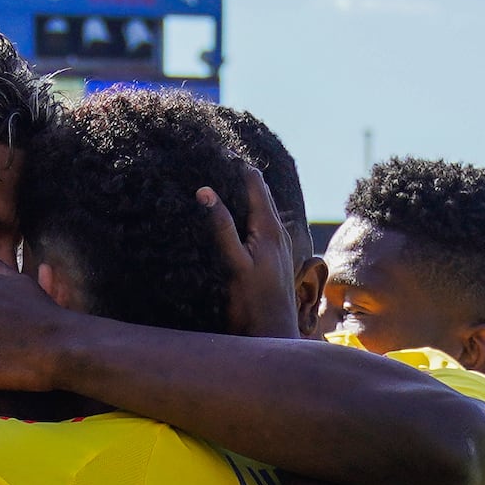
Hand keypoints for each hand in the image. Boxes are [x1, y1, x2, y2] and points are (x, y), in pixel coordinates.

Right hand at [201, 155, 302, 341]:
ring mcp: (279, 246)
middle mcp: (278, 233)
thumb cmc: (252, 303)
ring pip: (262, 208)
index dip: (236, 163)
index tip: (216, 150)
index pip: (254, 181)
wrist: (272, 335)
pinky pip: (262, 224)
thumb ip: (221, 227)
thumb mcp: (234, 263)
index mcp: (269, 227)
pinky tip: (237, 219)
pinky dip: (248, 213)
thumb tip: (205, 190)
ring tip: (223, 181)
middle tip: (216, 159)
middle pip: (260, 192)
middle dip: (240, 174)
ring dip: (244, 193)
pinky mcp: (274, 259)